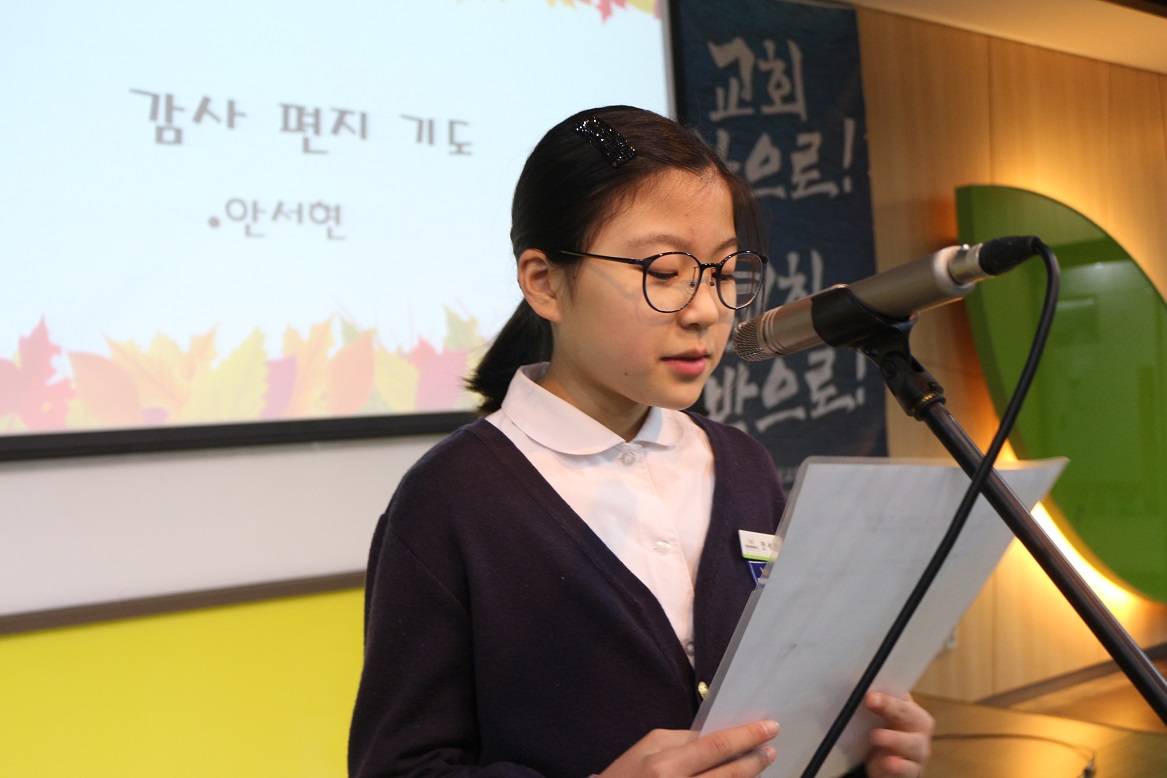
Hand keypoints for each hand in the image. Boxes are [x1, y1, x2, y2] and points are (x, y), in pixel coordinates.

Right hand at [598, 720, 778, 777]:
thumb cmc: (624, 776)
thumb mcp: (647, 748)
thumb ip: (682, 740)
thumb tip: (715, 736)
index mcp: (665, 766)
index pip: (716, 746)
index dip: (746, 736)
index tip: (768, 727)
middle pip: (729, 773)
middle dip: (755, 759)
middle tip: (770, 747)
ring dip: (748, 776)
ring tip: (760, 762)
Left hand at [863, 693, 933, 777]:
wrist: (891, 764)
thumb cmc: (886, 733)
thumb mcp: (881, 718)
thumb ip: (875, 703)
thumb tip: (857, 687)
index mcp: (912, 711)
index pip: (901, 698)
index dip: (887, 695)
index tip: (870, 694)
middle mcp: (919, 730)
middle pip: (909, 716)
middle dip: (890, 708)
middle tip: (870, 701)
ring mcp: (918, 753)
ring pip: (911, 745)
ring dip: (894, 739)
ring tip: (876, 736)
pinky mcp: (911, 772)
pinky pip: (907, 770)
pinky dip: (898, 766)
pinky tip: (888, 762)